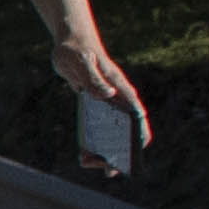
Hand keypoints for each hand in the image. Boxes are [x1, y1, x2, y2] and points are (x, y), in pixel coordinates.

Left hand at [67, 39, 154, 162]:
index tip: (127, 156)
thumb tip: (107, 95)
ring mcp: (109, 104)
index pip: (139, 120)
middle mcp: (119, 100)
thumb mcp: (81, 63)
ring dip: (104, 151)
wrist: (70, 41)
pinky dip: (94, 143)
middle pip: (127, 133)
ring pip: (113, 134)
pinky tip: (84, 153)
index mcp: (122, 91)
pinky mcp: (96, 106)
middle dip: (118, 153)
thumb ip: (93, 79)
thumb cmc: (77, 50)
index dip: (137, 141)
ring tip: (87, 162)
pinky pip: (100, 129)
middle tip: (101, 168)